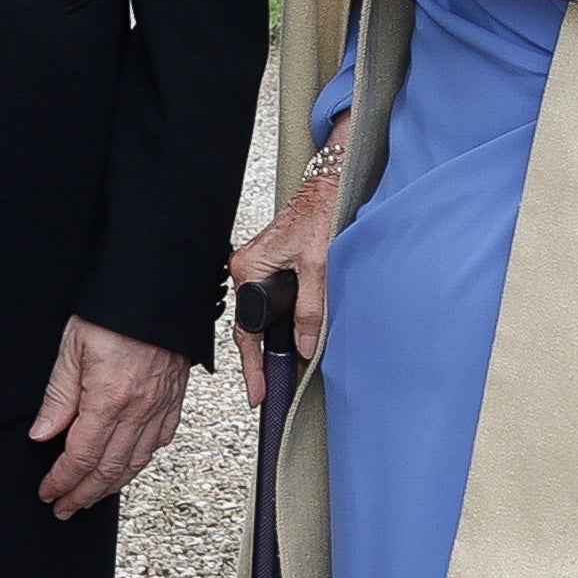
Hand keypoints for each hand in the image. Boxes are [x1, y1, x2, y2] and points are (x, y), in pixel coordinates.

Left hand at [28, 316, 188, 518]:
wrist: (159, 288)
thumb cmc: (115, 310)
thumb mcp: (72, 348)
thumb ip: (58, 396)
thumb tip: (43, 434)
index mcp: (109, 399)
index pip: (80, 457)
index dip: (62, 481)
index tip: (48, 492)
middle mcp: (139, 410)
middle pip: (109, 470)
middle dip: (83, 495)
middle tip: (65, 508)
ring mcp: (161, 407)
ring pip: (136, 463)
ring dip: (111, 486)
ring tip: (91, 496)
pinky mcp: (175, 399)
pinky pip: (160, 442)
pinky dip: (141, 462)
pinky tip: (128, 465)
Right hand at [227, 172, 336, 393]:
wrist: (331, 185)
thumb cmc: (321, 213)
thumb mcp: (319, 266)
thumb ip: (311, 309)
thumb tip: (302, 345)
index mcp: (249, 269)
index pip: (246, 330)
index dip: (253, 365)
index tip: (258, 392)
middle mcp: (249, 269)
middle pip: (253, 326)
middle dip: (262, 357)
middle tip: (270, 388)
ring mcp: (260, 267)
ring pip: (266, 315)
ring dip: (275, 339)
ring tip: (282, 369)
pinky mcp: (275, 264)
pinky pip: (274, 301)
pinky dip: (284, 321)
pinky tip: (294, 336)